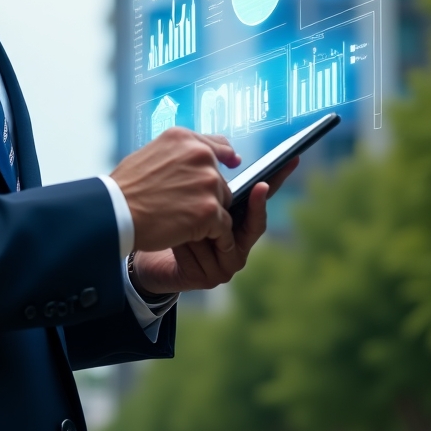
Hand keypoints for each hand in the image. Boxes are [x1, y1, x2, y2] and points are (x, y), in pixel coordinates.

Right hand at [110, 128, 240, 253]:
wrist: (114, 211)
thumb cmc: (126, 187)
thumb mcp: (150, 154)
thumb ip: (179, 154)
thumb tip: (204, 154)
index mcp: (183, 138)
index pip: (217, 145)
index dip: (224, 157)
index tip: (232, 163)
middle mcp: (199, 154)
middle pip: (220, 181)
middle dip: (206, 195)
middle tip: (180, 208)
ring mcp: (207, 182)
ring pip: (222, 204)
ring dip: (208, 215)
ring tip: (180, 221)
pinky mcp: (209, 209)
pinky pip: (222, 227)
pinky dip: (212, 236)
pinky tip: (193, 237)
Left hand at [129, 157, 298, 295]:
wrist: (141, 244)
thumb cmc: (165, 213)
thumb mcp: (187, 190)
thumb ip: (209, 176)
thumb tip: (229, 153)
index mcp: (235, 218)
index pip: (260, 196)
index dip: (276, 180)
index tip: (289, 160)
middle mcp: (238, 242)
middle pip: (252, 223)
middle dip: (240, 208)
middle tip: (240, 192)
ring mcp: (227, 263)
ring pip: (225, 239)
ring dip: (201, 227)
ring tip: (178, 215)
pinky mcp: (211, 278)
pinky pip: (208, 258)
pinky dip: (191, 245)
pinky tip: (176, 239)